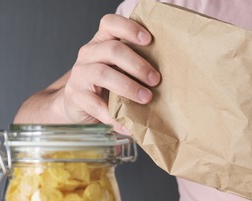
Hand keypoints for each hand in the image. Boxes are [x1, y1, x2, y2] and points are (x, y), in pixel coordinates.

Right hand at [62, 14, 159, 132]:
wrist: (78, 104)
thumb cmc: (108, 84)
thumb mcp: (120, 69)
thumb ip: (138, 65)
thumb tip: (175, 75)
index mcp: (102, 42)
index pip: (110, 24)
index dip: (128, 28)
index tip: (149, 39)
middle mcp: (89, 54)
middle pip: (112, 50)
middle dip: (137, 64)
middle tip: (156, 80)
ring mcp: (80, 74)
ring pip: (102, 73)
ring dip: (128, 86)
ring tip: (146, 98)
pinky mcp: (76, 96)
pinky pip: (95, 105)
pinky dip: (113, 116)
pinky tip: (127, 125)